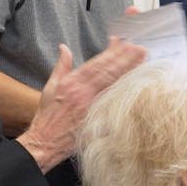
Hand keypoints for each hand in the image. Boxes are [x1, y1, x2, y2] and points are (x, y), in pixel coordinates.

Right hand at [18, 39, 145, 169]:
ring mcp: (91, 106)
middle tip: (140, 49)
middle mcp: (83, 92)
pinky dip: (124, 90)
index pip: (96, 64)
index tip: (122, 43)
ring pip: (113, 85)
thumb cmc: (47, 116)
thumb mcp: (50, 87)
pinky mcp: (96, 119)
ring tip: (142, 60)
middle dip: (125, 58)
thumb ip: (62, 66)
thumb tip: (64, 47)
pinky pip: (113, 101)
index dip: (111, 52)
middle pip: (108, 72)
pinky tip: (135, 83)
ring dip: (129, 71)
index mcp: (72, 83)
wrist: (44, 143)